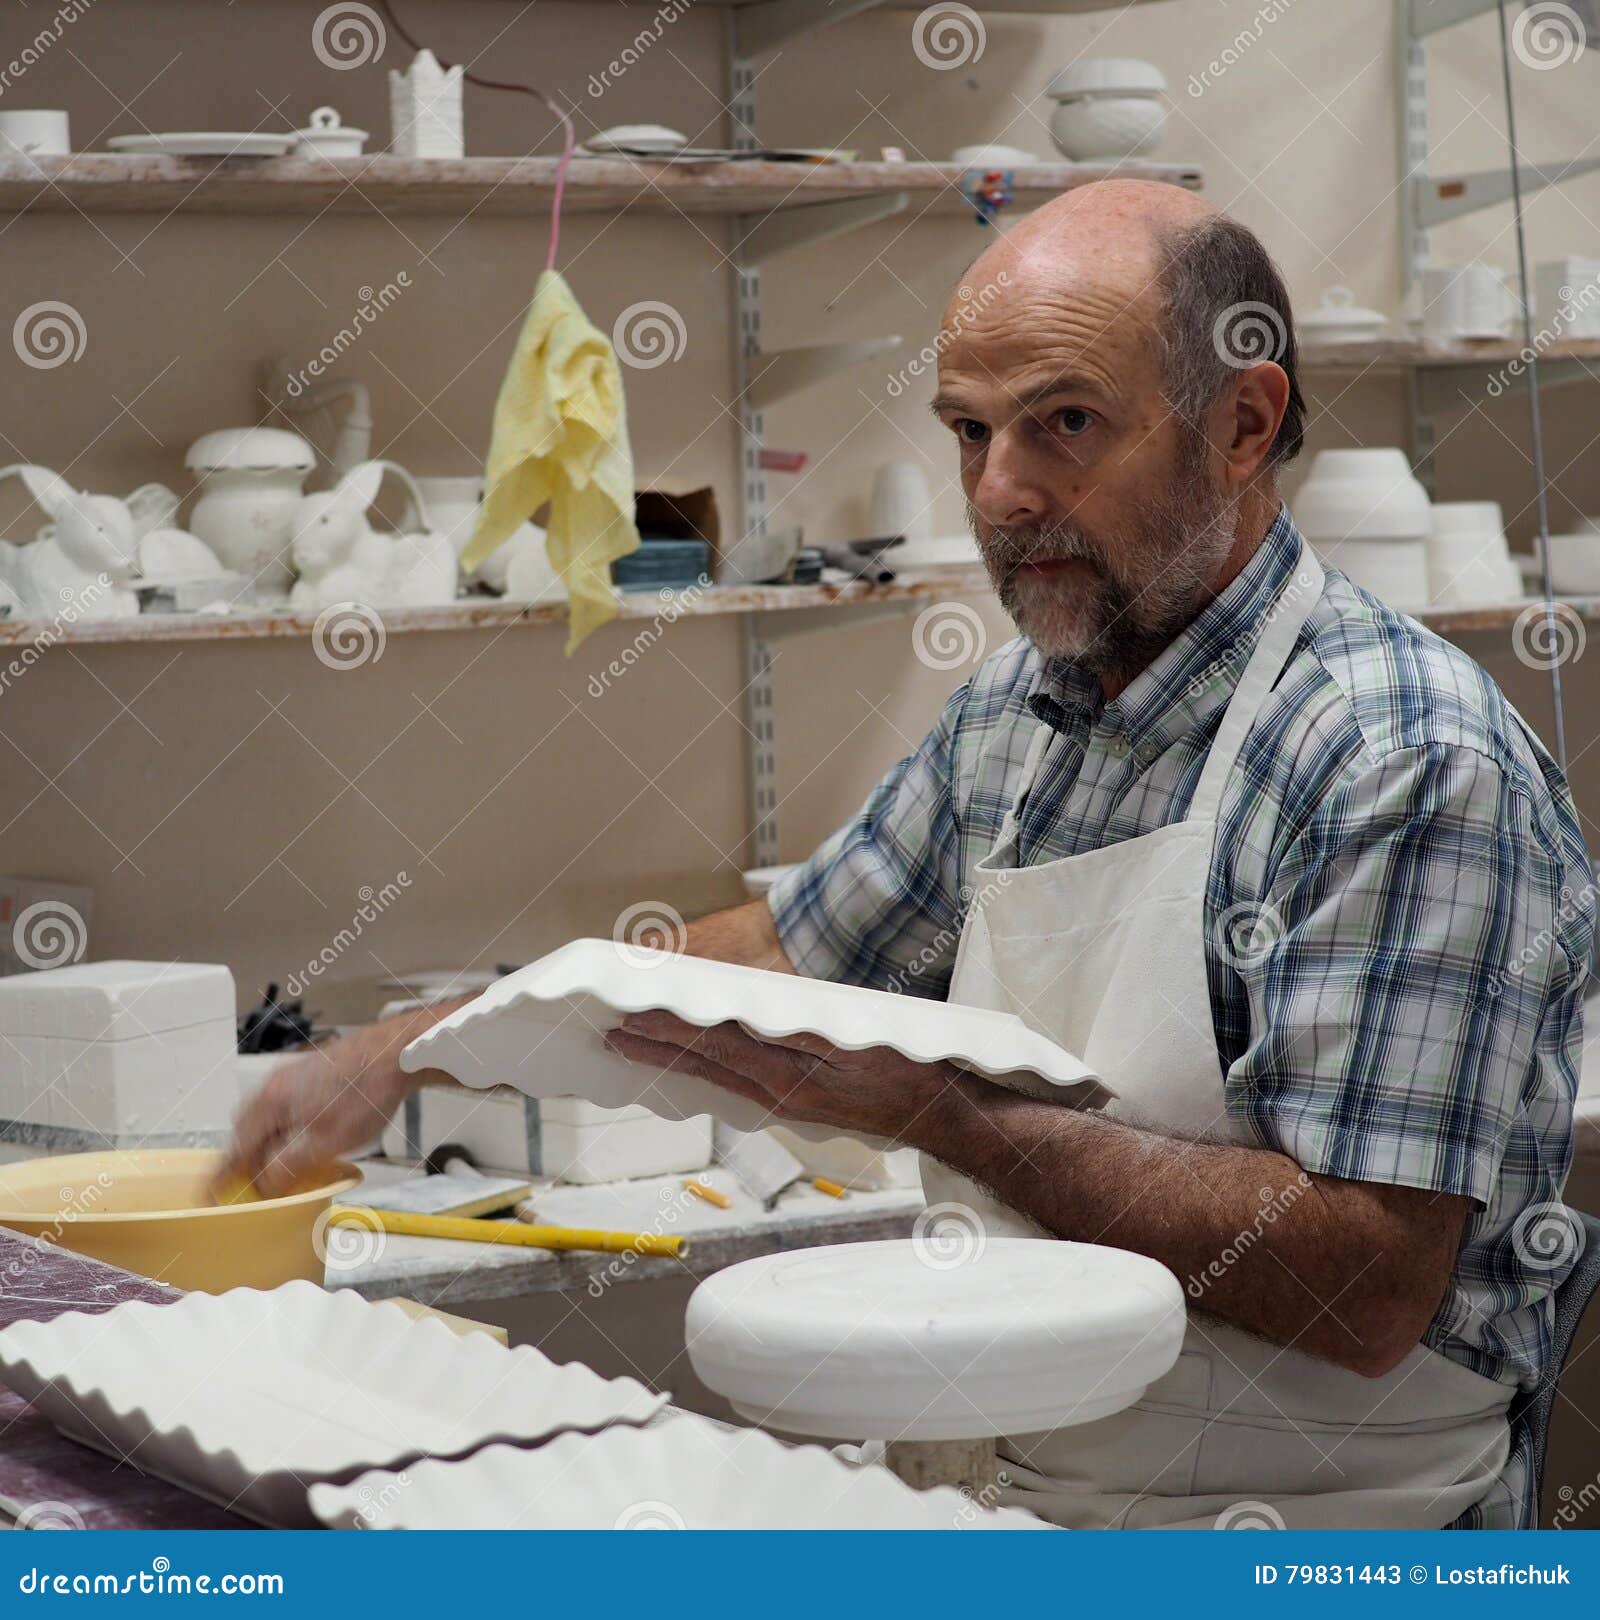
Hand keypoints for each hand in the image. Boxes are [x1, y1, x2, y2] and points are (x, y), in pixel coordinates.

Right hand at [216, 1023, 418, 1198]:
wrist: (396, 1052)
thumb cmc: (366, 1092)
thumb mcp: (326, 1143)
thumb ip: (287, 1166)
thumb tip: (262, 1184)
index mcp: (271, 1102)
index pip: (235, 1146)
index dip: (223, 1174)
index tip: (211, 1193)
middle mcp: (276, 1084)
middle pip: (246, 1127)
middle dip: (244, 1155)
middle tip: (248, 1180)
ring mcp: (294, 1073)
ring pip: (267, 1114)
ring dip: (266, 1139)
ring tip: (277, 1161)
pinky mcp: (313, 1070)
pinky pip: (286, 1102)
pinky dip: (284, 1123)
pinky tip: (304, 1134)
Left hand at [602, 1010, 961, 1142]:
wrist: (942, 1115)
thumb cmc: (908, 1072)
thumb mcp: (857, 1046)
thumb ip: (802, 1035)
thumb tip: (748, 1023)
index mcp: (789, 1077)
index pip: (714, 1048)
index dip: (670, 1032)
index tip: (631, 1018)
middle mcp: (780, 1093)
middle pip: (706, 1064)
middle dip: (657, 1046)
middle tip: (612, 1032)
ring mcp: (787, 1101)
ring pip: (717, 1075)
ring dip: (675, 1058)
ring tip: (635, 1045)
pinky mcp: (797, 1103)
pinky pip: (739, 1084)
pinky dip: (708, 1069)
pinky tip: (694, 1064)